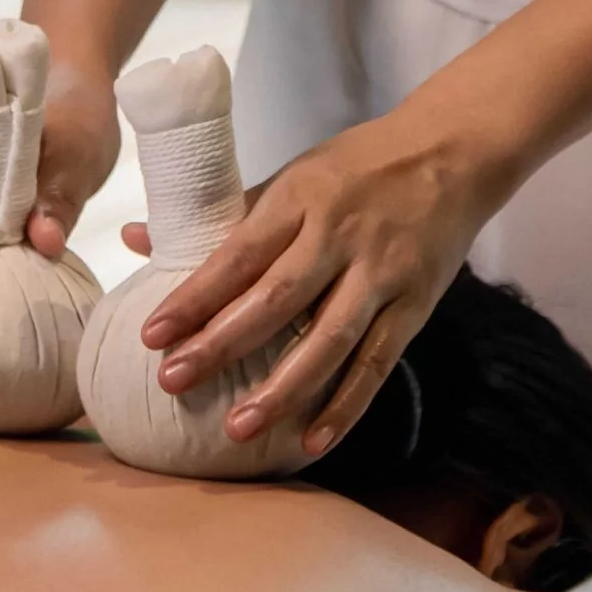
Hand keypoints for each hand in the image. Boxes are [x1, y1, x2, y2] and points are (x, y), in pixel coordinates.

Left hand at [132, 108, 495, 456]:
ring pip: (327, 339)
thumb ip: (225, 215)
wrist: (452, 152)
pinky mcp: (415, 304)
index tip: (153, 334)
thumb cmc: (360, 165)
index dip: (195, 296)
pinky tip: (312, 440)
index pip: (239, 253)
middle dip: (222, 344)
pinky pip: (377, 362)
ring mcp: (381, 272)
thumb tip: (139, 237)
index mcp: (302, 197)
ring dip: (282, 388)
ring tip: (238, 428)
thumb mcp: (294, 175)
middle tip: (174, 381)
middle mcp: (340, 235)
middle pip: (276, 299)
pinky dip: (346, 404)